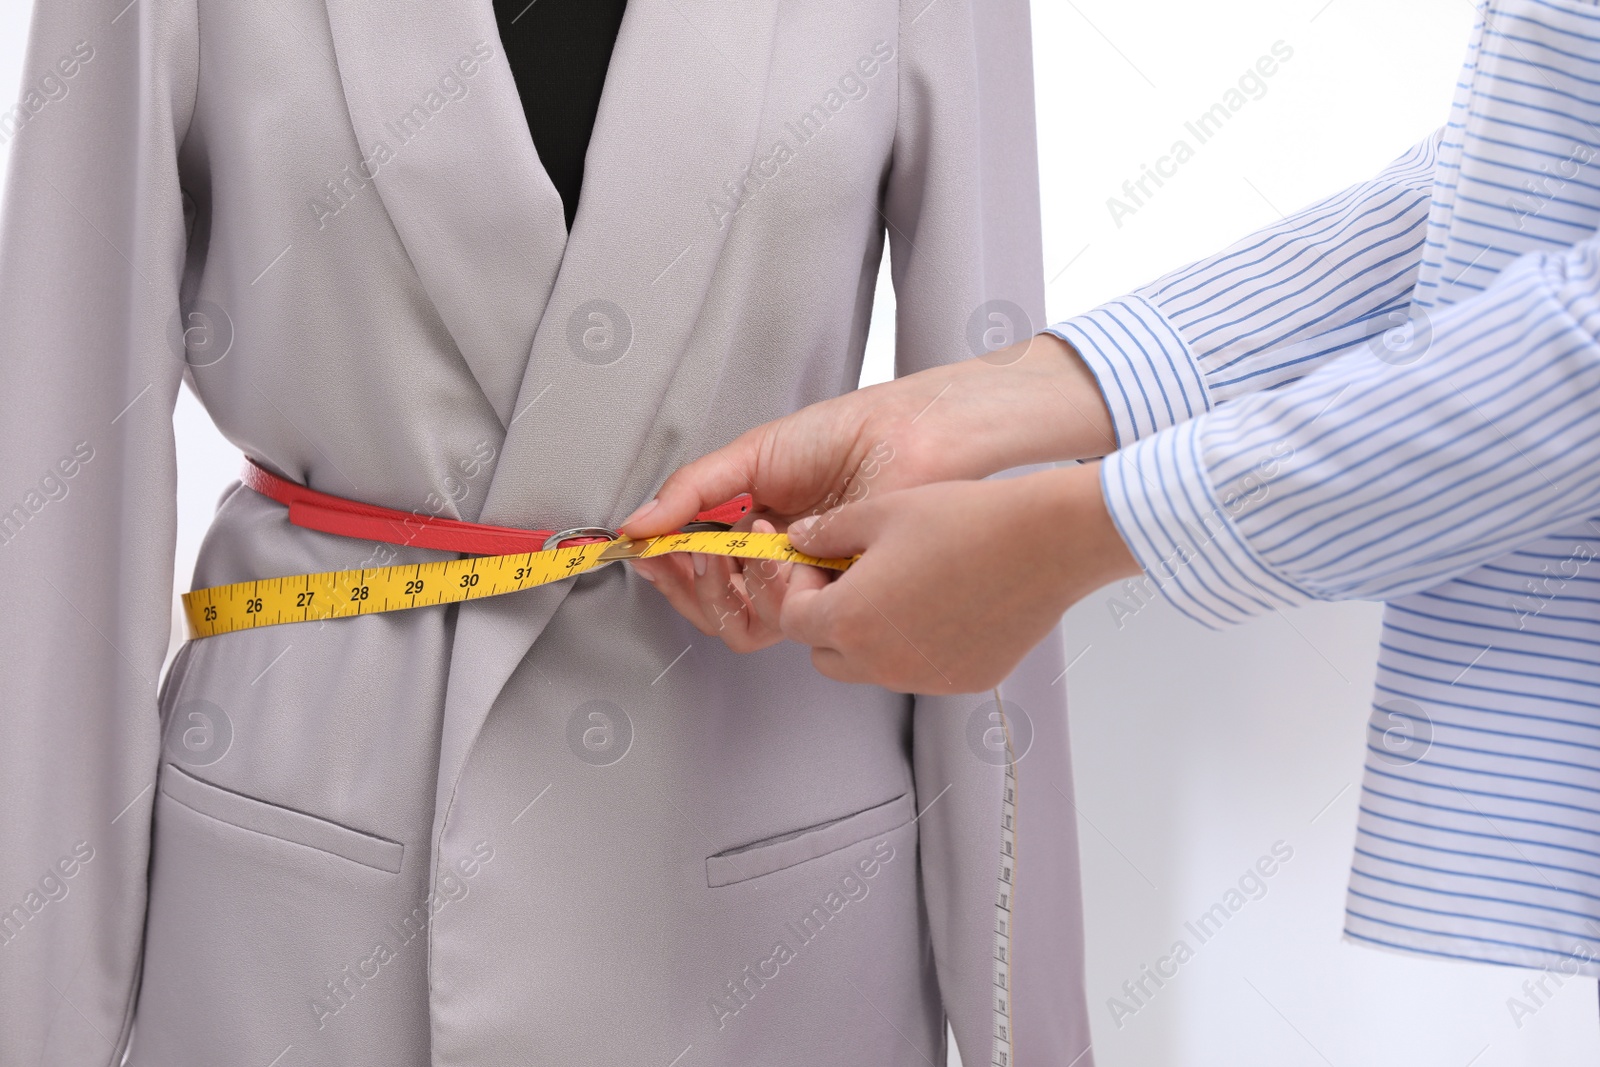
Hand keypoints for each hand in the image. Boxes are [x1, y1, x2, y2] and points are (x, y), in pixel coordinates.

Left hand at [770, 463, 1138, 693]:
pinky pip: (918, 670)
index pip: (794, 620)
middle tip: (853, 575)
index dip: (799, 587)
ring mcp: (923, 678)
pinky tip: (942, 600)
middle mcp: (882, 663)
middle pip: (825, 654)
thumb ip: (828, 532)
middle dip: (827, 618)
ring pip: (870, 667)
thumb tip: (802, 540)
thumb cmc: (967, 522)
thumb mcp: (881, 512)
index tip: (819, 563)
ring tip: (902, 584)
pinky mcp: (962, 681)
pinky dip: (915, 645)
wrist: (1044, 542)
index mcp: (850, 620)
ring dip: (869, 635)